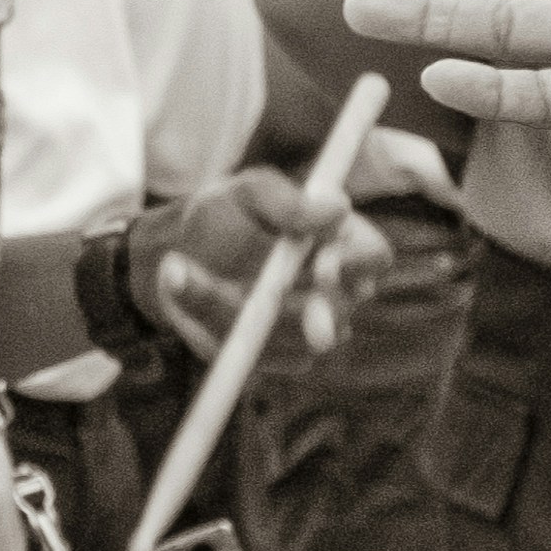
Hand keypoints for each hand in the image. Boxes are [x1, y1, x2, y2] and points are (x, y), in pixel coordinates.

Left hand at [135, 165, 394, 362]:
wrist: (176, 257)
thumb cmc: (222, 217)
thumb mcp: (243, 193)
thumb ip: (284, 198)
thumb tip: (335, 209)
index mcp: (339, 245)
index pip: (374, 257)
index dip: (360, 262)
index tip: (326, 261)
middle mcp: (330, 293)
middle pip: (341, 310)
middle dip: (313, 309)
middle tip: (276, 293)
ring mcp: (303, 332)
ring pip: (291, 338)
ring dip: (237, 306)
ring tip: (181, 268)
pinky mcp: (270, 357)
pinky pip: (250, 351)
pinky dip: (207, 315)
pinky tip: (181, 282)